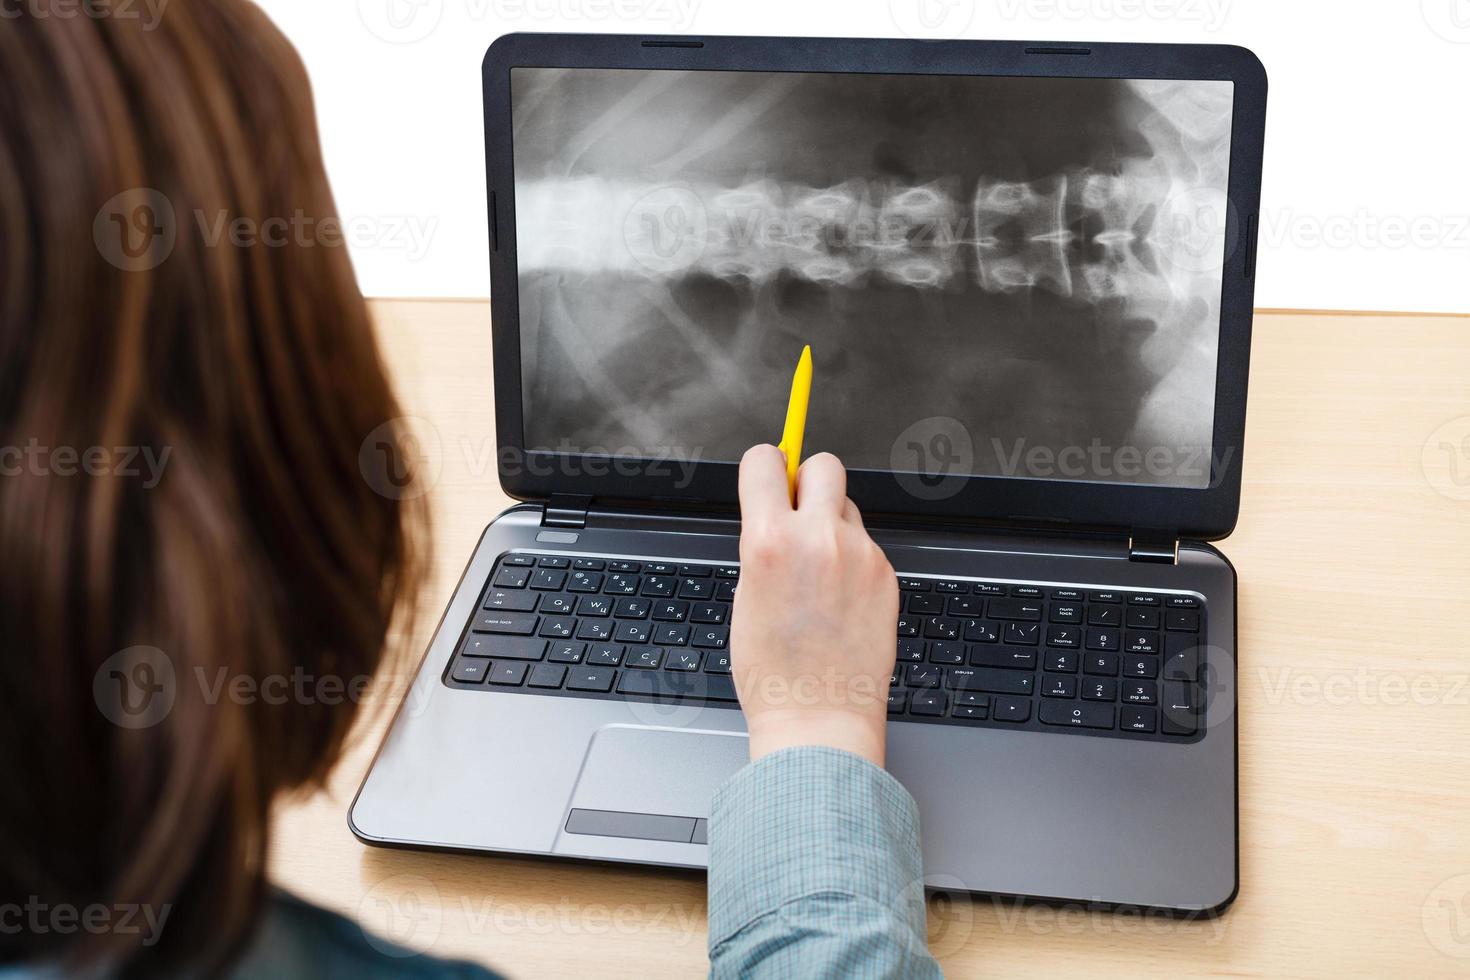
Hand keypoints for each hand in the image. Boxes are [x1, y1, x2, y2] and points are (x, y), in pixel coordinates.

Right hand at [730, 445, 898, 766]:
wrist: (819, 716)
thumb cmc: (774, 672)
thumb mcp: (745, 596)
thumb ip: (761, 545)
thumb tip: (772, 515)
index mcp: (770, 541)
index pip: (765, 460)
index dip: (764, 467)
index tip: (766, 478)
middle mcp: (819, 539)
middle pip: (823, 465)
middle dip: (808, 480)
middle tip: (799, 511)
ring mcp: (859, 555)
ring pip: (847, 508)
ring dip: (833, 526)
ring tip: (820, 574)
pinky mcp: (886, 576)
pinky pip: (867, 547)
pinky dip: (854, 562)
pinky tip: (841, 600)